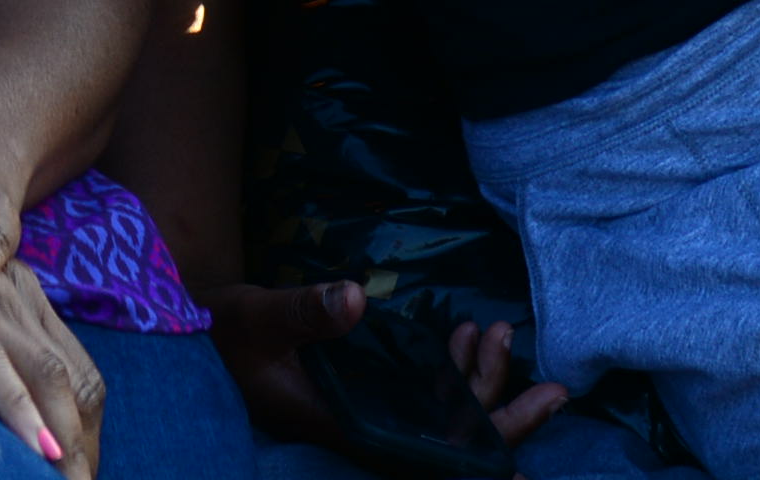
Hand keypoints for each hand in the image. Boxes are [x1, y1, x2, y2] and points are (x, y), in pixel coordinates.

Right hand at [0, 255, 104, 469]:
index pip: (72, 367)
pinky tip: (37, 451)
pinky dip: (20, 410)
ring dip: (66, 440)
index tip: (72, 472)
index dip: (82, 426)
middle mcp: (7, 290)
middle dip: (85, 441)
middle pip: (75, 376)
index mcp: (13, 292)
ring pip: (46, 373)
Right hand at [203, 280, 566, 452]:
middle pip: (449, 444)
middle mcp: (364, 431)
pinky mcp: (367, 393)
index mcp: (344, 429)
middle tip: (555, 391)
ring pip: (441, 418)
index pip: (426, 460)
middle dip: (504, 420)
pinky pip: (424, 396)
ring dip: (479, 385)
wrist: (205, 335)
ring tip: (497, 336)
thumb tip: (359, 296)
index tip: (525, 469)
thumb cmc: (226, 334)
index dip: (477, 465)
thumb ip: (308, 312)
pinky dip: (451, 372)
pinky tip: (464, 338)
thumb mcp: (261, 318)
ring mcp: (369, 413)